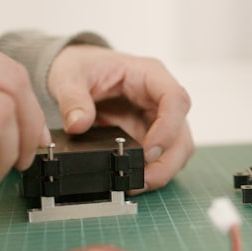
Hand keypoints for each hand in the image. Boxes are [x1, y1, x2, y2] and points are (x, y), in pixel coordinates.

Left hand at [47, 45, 193, 191]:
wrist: (79, 72)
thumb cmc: (82, 66)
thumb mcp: (69, 76)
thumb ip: (72, 99)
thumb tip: (78, 124)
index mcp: (148, 74)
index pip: (175, 99)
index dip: (168, 128)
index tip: (149, 151)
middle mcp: (160, 97)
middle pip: (182, 132)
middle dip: (167, 162)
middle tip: (141, 181)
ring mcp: (158, 118)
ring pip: (177, 150)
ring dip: (161, 170)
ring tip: (134, 184)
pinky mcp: (150, 135)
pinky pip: (161, 157)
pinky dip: (150, 171)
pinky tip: (132, 179)